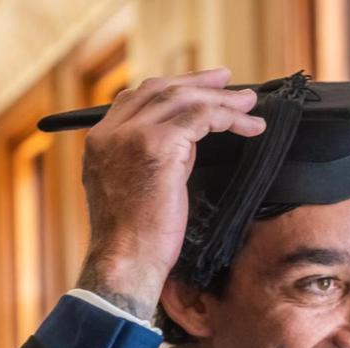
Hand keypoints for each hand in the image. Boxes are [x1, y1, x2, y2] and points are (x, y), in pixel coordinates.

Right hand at [77, 67, 265, 319]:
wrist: (125, 262)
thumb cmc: (134, 241)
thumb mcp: (133, 190)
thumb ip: (150, 161)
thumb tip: (186, 145)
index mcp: (100, 142)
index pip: (136, 98)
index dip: (171, 89)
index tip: (199, 89)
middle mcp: (111, 133)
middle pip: (159, 89)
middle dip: (198, 83)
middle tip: (229, 82)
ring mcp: (131, 136)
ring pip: (182, 99)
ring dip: (221, 99)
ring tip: (248, 103)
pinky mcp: (156, 146)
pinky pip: (201, 117)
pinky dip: (229, 118)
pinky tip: (249, 126)